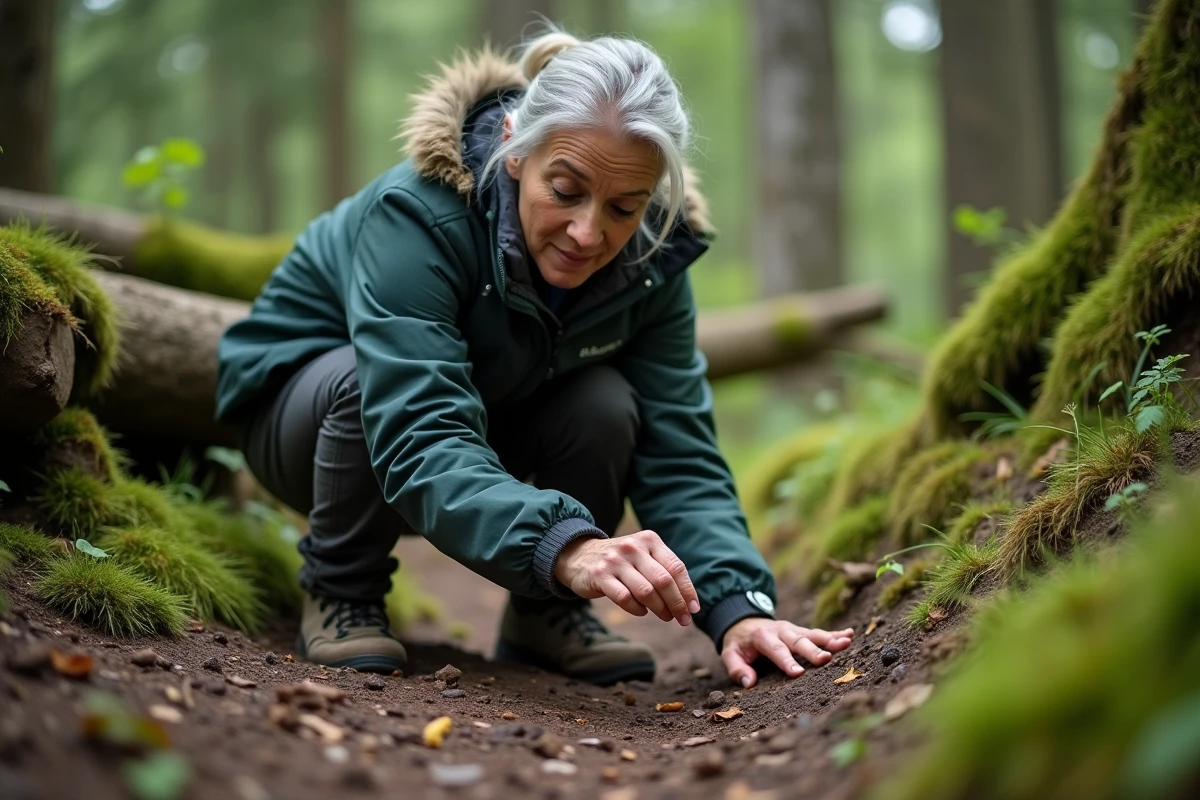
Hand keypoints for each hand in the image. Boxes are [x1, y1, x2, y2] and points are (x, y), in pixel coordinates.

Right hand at [554, 531, 700, 625]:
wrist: (579, 555)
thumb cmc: (621, 561)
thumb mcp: (643, 556)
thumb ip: (663, 570)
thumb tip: (689, 601)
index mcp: (649, 540)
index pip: (676, 567)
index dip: (687, 590)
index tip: (694, 609)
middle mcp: (633, 547)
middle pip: (663, 581)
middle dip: (677, 604)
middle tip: (683, 620)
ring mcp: (615, 561)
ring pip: (646, 591)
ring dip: (660, 609)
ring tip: (666, 617)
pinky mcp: (600, 576)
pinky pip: (625, 598)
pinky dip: (637, 609)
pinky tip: (642, 611)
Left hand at [721, 618, 853, 687]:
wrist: (743, 621)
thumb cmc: (739, 643)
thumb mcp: (730, 653)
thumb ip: (736, 667)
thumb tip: (749, 683)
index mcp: (762, 637)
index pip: (776, 650)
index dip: (787, 662)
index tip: (798, 673)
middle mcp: (780, 631)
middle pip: (798, 641)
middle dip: (812, 650)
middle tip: (827, 659)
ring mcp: (792, 630)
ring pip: (812, 634)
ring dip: (829, 638)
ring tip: (846, 642)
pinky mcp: (801, 631)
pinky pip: (818, 632)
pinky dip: (834, 632)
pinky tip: (850, 634)